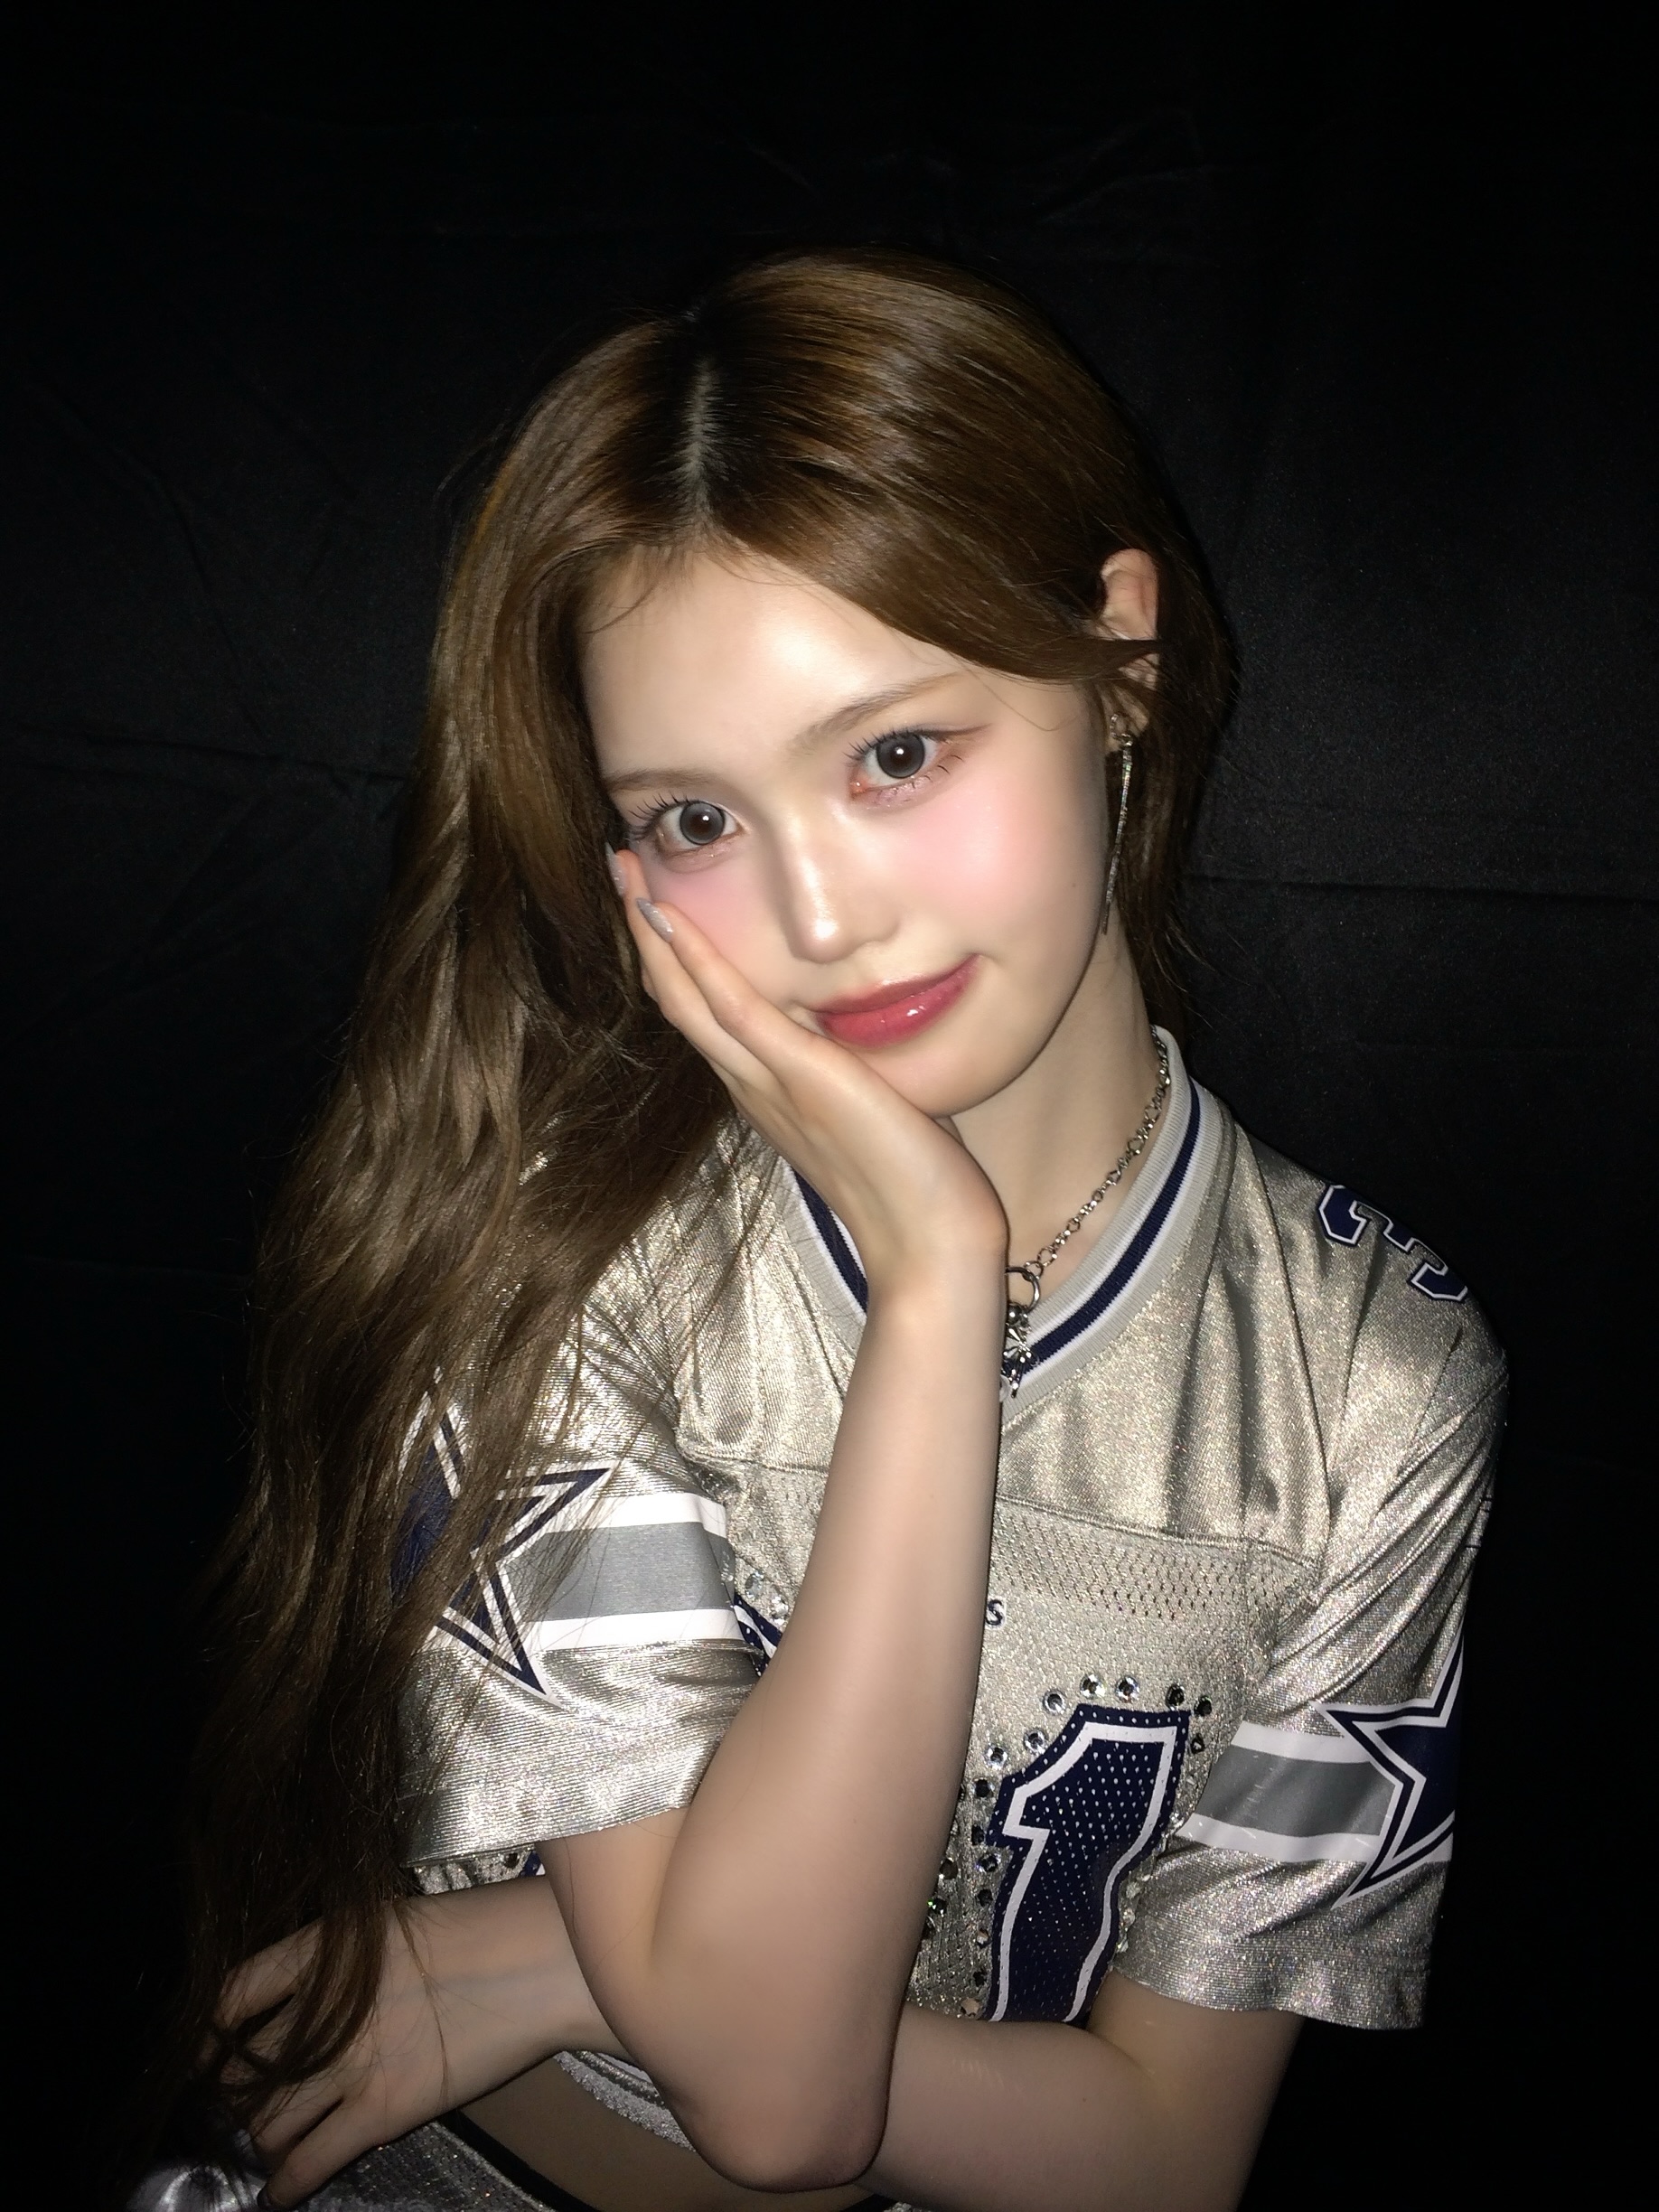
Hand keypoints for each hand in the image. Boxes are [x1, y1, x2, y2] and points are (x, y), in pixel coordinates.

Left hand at [221, 1879, 615, 2205]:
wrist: (538, 1961)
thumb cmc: (479, 1929)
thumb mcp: (391, 1925)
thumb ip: (341, 1967)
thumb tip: (308, 2005)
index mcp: (319, 1948)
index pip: (232, 1994)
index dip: (205, 2033)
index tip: (198, 2054)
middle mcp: (319, 2008)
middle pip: (243, 2068)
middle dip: (236, 2092)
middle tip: (246, 2101)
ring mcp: (347, 2063)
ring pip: (268, 2120)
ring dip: (263, 2136)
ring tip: (273, 2140)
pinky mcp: (380, 2111)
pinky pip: (309, 2161)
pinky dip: (286, 2183)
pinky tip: (279, 2191)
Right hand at [613, 850, 1006, 1298]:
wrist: (929, 1247)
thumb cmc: (916, 1188)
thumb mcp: (876, 1111)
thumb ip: (856, 1073)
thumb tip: (864, 1039)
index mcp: (767, 1093)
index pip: (706, 1015)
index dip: (675, 958)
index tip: (655, 902)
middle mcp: (753, 1087)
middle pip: (678, 1000)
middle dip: (647, 931)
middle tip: (618, 867)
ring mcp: (769, 1083)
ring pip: (688, 998)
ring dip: (654, 931)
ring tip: (625, 870)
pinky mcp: (798, 1076)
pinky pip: (732, 1009)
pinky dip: (696, 959)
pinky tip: (666, 914)